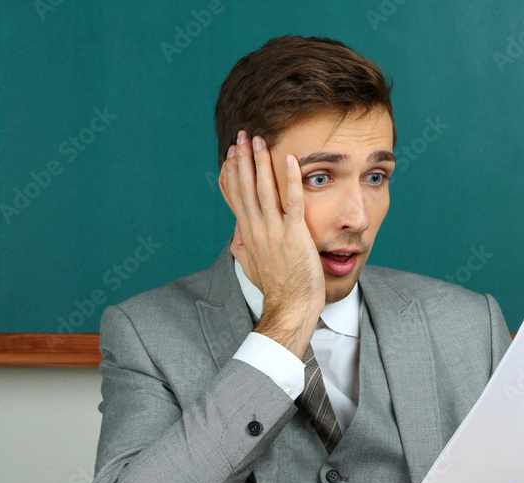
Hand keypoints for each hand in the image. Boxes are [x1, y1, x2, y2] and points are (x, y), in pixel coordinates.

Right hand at [221, 130, 324, 357]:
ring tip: (260, 140)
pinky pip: (291, 201)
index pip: (235, 197)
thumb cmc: (276, 289)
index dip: (232, 173)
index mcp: (246, 235)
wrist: (290, 306)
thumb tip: (236, 236)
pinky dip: (290, 179)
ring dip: (261, 162)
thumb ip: (242, 248)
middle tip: (242, 136)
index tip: (230, 154)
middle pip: (245, 187)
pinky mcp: (293, 234)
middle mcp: (256, 229)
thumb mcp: (251, 267)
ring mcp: (274, 231)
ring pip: (264, 189)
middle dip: (243, 159)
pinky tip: (290, 159)